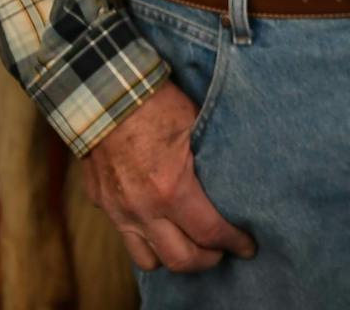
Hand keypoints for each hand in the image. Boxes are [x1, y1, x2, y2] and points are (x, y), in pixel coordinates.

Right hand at [79, 82, 255, 272]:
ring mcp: (118, 209)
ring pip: (148, 260)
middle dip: (207, 260)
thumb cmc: (156, 103)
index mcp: (172, 189)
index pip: (211, 233)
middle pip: (181, 260)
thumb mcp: (195, 126)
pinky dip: (144, 235)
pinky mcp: (101, 202)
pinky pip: (125, 234)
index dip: (234, 243)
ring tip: (187, 243)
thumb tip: (236, 179)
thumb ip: (211, 161)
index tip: (248, 246)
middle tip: (221, 250)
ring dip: (171, 256)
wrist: (104, 90)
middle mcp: (144, 209)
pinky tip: (157, 221)